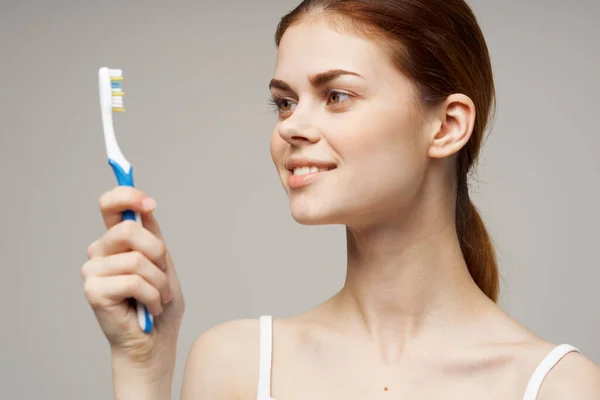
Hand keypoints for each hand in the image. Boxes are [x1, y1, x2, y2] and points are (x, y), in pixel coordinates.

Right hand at [82, 186, 184, 370]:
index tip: (149, 204)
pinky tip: (149, 308)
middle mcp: (99, 251)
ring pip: (137, 259)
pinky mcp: (93, 291)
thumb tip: (145, 206)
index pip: (110, 204)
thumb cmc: (159, 301)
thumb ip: (151, 233)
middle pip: (129, 230)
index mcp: (116, 240)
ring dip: (159, 282)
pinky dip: (152, 296)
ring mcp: (92, 271)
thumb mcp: (162, 260)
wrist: (155, 340)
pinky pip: (133, 281)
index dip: (127, 196)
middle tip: (162, 275)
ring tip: (158, 298)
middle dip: (157, 254)